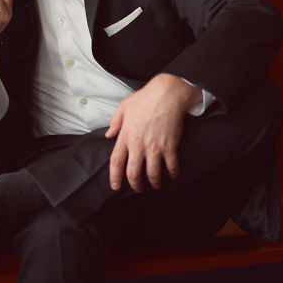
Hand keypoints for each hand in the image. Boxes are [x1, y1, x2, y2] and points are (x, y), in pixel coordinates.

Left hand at [105, 74, 199, 192]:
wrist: (167, 94)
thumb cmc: (145, 99)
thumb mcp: (124, 107)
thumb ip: (115, 122)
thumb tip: (109, 134)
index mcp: (126, 136)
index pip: (116, 162)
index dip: (115, 177)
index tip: (115, 186)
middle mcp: (139, 145)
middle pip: (134, 173)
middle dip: (135, 185)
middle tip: (138, 188)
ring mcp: (155, 147)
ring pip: (153, 174)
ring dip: (155, 183)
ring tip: (156, 185)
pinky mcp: (170, 146)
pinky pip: (171, 166)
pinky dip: (173, 173)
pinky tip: (173, 174)